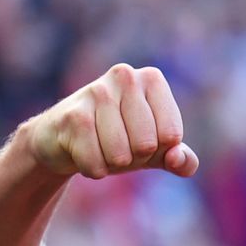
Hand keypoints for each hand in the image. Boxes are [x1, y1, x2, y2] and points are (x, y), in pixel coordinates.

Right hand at [22, 63, 198, 179]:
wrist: (63, 140)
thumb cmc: (119, 140)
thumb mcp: (157, 151)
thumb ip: (182, 160)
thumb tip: (177, 159)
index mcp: (151, 79)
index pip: (171, 135)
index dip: (158, 149)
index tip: (141, 137)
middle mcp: (125, 76)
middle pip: (147, 145)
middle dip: (134, 157)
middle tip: (118, 143)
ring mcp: (96, 91)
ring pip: (120, 156)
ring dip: (111, 164)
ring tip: (100, 146)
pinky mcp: (73, 114)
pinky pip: (96, 163)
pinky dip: (93, 169)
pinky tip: (83, 152)